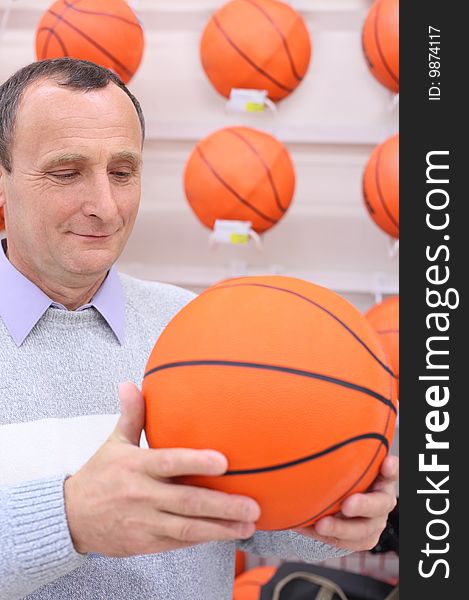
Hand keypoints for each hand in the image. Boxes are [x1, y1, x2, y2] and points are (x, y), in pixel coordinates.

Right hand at [64, 382, 260, 556]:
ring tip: (248, 526)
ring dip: (221, 528)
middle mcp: (141, 495)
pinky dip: (203, 539)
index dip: (197, 462)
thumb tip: (130, 383)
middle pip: (187, 501)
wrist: (70, 518)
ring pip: (188, 529)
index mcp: (136, 466)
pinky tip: (225, 534)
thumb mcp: (114, 442)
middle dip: (223, 505)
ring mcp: (144, 522)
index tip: (224, 462)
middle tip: (253, 505)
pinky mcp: (145, 544)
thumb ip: (131, 415)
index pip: (170, 462)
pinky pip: (179, 543)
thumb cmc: (99, 476)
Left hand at [292, 456, 398, 551]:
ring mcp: (374, 523)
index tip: (386, 464)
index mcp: (382, 480)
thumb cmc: (345, 479)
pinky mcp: (362, 540)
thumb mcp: (346, 467)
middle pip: (379, 505)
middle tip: (346, 505)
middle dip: (363, 505)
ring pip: (361, 531)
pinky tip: (304, 527)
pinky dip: (322, 536)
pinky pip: (343, 542)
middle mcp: (382, 501)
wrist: (344, 508)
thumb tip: (314, 436)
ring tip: (320, 525)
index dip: (391, 470)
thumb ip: (340, 455)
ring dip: (339, 528)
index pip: (390, 473)